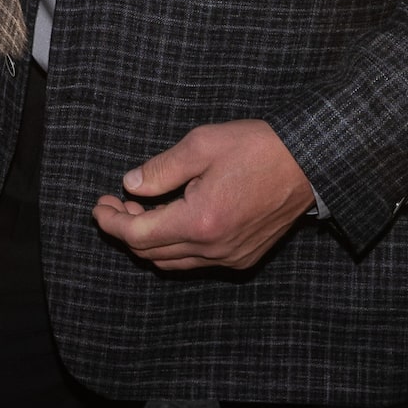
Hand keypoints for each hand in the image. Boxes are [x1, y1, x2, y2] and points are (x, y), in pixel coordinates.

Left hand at [93, 119, 315, 270]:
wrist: (309, 163)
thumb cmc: (258, 148)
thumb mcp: (202, 145)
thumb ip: (161, 169)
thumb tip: (130, 185)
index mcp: (200, 221)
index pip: (137, 235)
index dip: (111, 222)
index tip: (98, 206)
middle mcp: (214, 248)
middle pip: (151, 253)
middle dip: (126, 230)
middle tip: (114, 204)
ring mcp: (231, 257)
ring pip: (173, 262)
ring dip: (150, 240)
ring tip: (139, 210)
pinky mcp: (244, 256)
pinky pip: (196, 261)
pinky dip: (175, 245)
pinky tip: (172, 218)